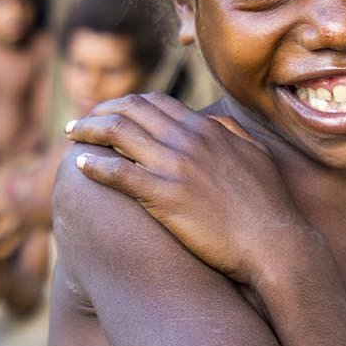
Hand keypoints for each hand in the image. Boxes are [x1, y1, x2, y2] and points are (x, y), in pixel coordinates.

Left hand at [67, 93, 306, 286]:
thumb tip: (213, 120)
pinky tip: (80, 165)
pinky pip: (119, 173)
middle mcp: (186, 140)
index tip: (109, 111)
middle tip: (80, 121)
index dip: (126, 103)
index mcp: (205, 129)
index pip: (155, 102)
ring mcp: (174, 167)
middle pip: (130, 110)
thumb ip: (230, 132)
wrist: (274, 243)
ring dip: (88, 130)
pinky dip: (95, 165)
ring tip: (71, 135)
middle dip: (98, 111)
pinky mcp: (165, 196)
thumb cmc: (267, 205)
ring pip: (117, 133)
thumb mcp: (254, 154)